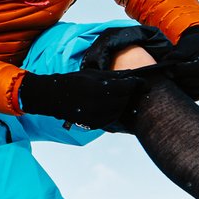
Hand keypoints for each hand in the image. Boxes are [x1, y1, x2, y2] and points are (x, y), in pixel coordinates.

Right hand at [17, 67, 158, 131]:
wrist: (54, 97)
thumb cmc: (74, 81)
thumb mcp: (94, 74)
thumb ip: (114, 76)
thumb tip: (132, 75)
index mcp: (102, 88)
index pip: (128, 86)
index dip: (137, 84)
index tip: (144, 82)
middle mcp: (101, 103)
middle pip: (126, 99)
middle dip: (130, 94)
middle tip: (134, 89)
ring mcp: (97, 115)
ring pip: (120, 110)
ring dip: (123, 104)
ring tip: (123, 98)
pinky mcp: (94, 124)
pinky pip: (111, 118)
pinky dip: (114, 112)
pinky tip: (112, 106)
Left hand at [161, 25, 198, 100]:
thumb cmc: (195, 45)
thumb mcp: (186, 46)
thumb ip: (176, 55)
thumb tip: (164, 62)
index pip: (195, 69)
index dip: (180, 71)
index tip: (168, 70)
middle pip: (195, 82)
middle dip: (180, 80)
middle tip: (167, 77)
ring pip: (197, 91)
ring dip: (183, 89)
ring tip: (172, 82)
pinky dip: (188, 93)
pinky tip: (179, 88)